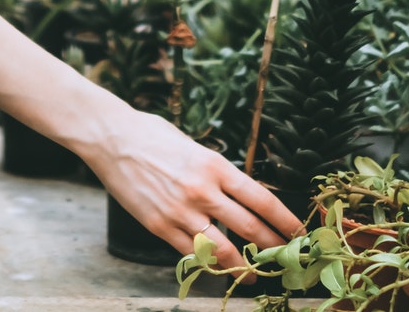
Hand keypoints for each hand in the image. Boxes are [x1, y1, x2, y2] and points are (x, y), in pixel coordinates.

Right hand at [81, 105, 302, 271]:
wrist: (111, 138)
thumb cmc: (152, 134)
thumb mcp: (193, 145)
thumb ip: (215, 170)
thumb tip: (237, 191)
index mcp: (215, 165)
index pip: (261, 199)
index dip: (284, 220)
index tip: (297, 232)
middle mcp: (203, 191)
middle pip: (249, 227)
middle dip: (272, 246)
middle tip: (286, 258)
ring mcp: (180, 212)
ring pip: (222, 248)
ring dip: (243, 265)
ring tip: (254, 275)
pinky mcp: (159, 226)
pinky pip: (191, 253)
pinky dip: (208, 264)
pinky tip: (219, 270)